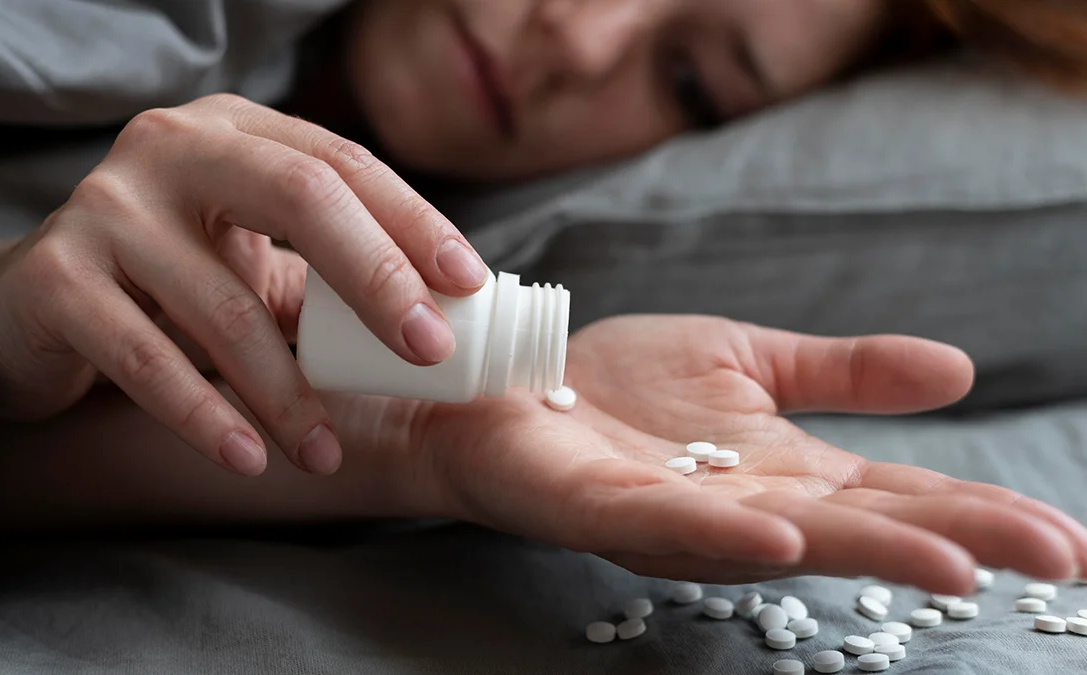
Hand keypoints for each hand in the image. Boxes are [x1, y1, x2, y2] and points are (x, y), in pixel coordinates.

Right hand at [0, 94, 488, 476]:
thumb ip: (326, 273)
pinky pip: (147, 359)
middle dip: (377, 278)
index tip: (469, 284)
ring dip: (289, 393)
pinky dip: (205, 416)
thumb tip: (445, 323)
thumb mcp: (249, 256)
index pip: (341, 164)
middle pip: (298, 196)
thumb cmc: (167, 281)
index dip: (413, 221)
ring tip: (323, 453)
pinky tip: (249, 459)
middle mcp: (169, 148)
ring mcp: (105, 207)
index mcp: (233, 130)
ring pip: (226, 304)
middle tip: (428, 352)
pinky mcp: (57, 278)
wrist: (26, 305)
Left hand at [395, 316, 1085, 591]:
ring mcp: (676, 513)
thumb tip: (959, 371)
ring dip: (867, 550)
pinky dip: (729, 530)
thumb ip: (842, 374)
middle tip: (1054, 555)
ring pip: (782, 537)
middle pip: (861, 526)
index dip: (979, 513)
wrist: (514, 381)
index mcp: (785, 471)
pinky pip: (670, 522)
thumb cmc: (623, 382)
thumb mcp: (750, 360)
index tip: (1067, 540)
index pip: (898, 496)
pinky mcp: (604, 505)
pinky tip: (786, 533)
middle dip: (957, 541)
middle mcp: (744, 506)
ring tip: (954, 562)